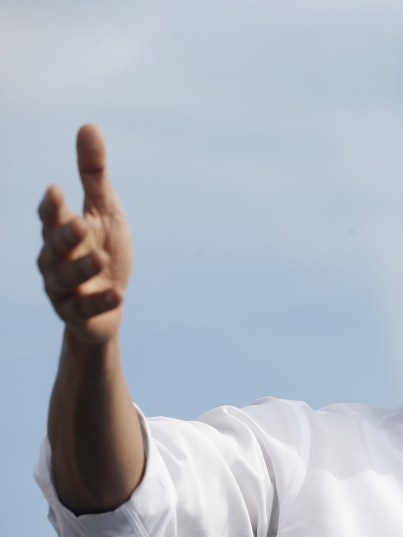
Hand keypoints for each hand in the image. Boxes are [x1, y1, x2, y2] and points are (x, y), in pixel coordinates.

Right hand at [37, 124, 132, 344]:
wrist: (108, 305)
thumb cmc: (102, 250)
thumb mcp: (104, 210)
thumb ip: (93, 174)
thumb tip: (88, 125)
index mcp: (61, 232)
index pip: (50, 216)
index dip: (52, 206)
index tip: (57, 190)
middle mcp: (54, 259)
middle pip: (54, 246)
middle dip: (65, 236)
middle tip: (81, 224)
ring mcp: (63, 289)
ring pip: (65, 278)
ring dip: (82, 268)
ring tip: (101, 257)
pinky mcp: (77, 314)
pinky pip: (86, 308)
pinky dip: (101, 301)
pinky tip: (119, 294)